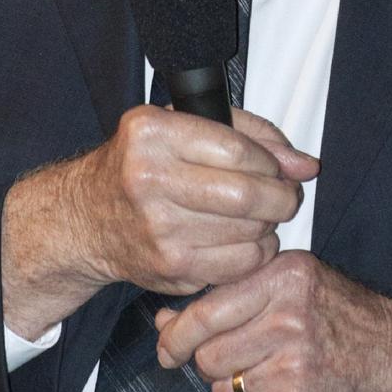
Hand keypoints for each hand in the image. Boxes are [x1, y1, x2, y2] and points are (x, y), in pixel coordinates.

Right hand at [1, 107, 317, 339]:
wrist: (86, 217)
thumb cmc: (141, 164)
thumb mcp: (182, 125)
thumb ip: (250, 134)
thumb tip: (305, 165)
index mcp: (151, 133)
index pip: (236, 149)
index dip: (270, 161)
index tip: (277, 167)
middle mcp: (149, 179)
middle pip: (245, 194)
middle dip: (281, 197)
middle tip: (285, 196)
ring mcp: (159, 228)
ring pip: (248, 231)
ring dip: (268, 226)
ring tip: (261, 216)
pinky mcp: (170, 266)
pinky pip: (237, 264)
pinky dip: (255, 253)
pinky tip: (245, 240)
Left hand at [154, 251, 391, 391]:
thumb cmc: (341, 316)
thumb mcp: (290, 283)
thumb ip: (229, 297)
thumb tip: (165, 321)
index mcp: (283, 277)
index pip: (205, 312)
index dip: (176, 334)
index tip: (168, 345)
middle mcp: (289, 319)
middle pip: (209, 356)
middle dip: (216, 363)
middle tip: (244, 357)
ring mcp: (295, 368)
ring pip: (225, 391)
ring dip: (239, 390)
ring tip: (273, 375)